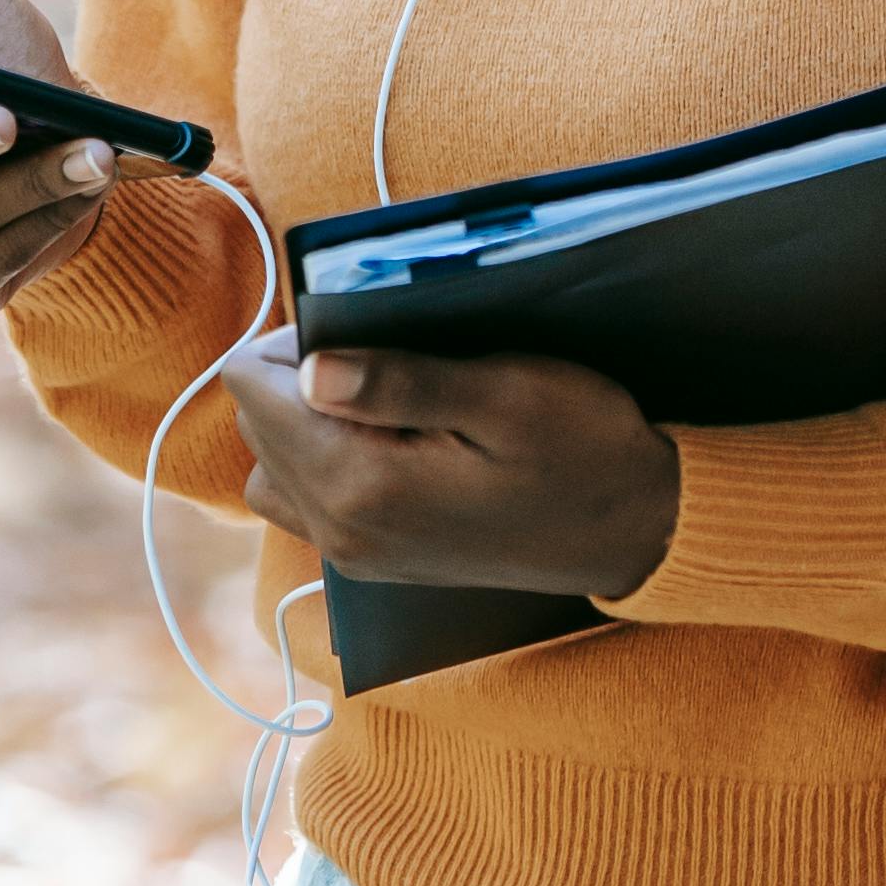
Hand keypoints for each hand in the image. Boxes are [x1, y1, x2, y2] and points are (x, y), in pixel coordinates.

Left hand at [219, 326, 681, 601]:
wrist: (631, 527)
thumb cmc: (580, 447)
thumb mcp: (504, 394)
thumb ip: (399, 382)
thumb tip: (309, 368)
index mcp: (362, 488)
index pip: (254, 392)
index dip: (290, 337)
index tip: (357, 324)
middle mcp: (343, 533)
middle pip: (255, 429)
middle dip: (294, 375)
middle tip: (377, 349)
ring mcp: (358, 557)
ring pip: (272, 471)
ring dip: (300, 422)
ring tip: (375, 392)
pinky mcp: (377, 561)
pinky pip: (307, 504)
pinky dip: (322, 461)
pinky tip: (387, 438)